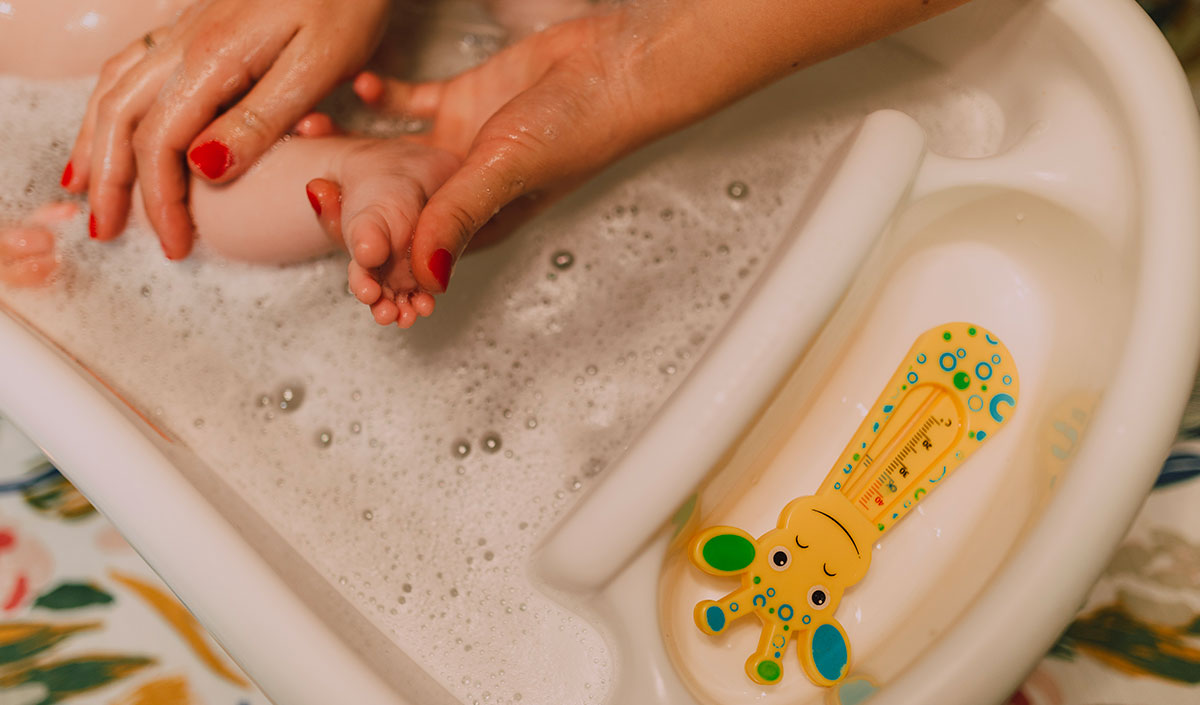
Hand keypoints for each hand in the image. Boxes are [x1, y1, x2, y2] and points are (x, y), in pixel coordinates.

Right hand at [63, 0, 389, 258]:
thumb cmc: (346, 3)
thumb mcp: (316, 68)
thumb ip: (259, 120)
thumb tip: (204, 170)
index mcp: (212, 60)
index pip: (162, 143)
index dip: (161, 200)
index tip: (176, 244)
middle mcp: (185, 42)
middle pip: (120, 116)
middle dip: (109, 179)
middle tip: (106, 229)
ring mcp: (186, 28)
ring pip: (116, 87)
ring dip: (96, 140)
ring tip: (86, 185)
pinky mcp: (199, 23)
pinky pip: (133, 66)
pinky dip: (111, 102)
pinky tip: (113, 121)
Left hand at [343, 11, 655, 293]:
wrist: (616, 64)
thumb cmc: (581, 126)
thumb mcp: (507, 172)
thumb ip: (458, 217)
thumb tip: (423, 277)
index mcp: (479, 224)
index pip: (410, 249)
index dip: (368, 246)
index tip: (326, 224)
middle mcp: (465, 191)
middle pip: (393, 207)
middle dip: (351, 200)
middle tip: (310, 182)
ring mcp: (461, 147)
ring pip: (392, 156)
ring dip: (353, 145)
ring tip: (312, 131)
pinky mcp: (464, 103)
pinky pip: (410, 104)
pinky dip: (383, 96)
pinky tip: (361, 86)